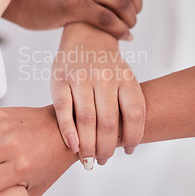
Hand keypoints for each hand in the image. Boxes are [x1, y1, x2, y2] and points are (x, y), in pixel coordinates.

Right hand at [51, 23, 144, 167]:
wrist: (85, 34)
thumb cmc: (107, 66)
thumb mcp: (125, 77)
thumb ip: (126, 103)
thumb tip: (127, 143)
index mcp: (125, 78)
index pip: (135, 113)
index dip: (133, 137)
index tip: (127, 150)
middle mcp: (104, 77)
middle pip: (109, 121)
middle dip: (106, 148)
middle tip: (102, 161)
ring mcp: (81, 77)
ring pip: (86, 118)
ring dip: (87, 145)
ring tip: (88, 160)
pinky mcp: (59, 79)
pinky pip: (62, 108)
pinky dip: (67, 130)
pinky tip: (73, 145)